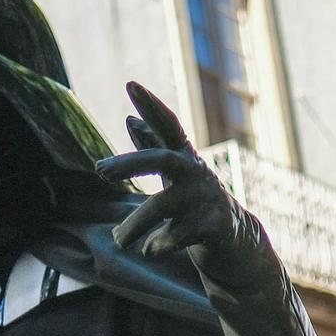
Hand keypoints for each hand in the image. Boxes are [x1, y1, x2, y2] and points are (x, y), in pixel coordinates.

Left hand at [96, 83, 253, 262]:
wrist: (236, 242)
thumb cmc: (198, 205)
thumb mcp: (176, 175)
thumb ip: (154, 148)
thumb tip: (130, 121)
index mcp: (185, 159)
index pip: (169, 126)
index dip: (151, 105)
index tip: (131, 84)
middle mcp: (196, 174)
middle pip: (164, 159)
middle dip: (132, 163)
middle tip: (100, 170)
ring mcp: (208, 199)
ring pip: (165, 204)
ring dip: (137, 222)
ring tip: (117, 240)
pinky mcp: (217, 226)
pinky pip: (186, 232)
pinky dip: (164, 242)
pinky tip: (149, 250)